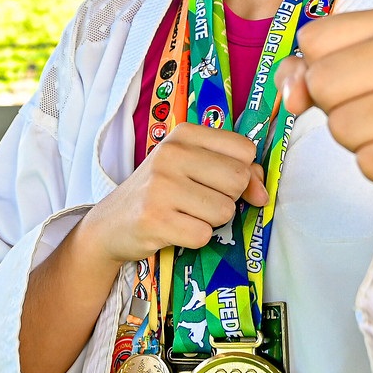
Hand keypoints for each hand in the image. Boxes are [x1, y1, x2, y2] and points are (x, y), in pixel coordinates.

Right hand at [75, 122, 266, 266]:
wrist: (110, 224)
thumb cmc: (160, 193)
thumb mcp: (193, 168)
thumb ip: (236, 171)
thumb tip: (262, 193)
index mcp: (184, 134)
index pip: (244, 150)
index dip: (244, 173)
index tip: (224, 184)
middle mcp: (171, 154)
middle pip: (238, 180)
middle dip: (228, 199)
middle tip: (199, 202)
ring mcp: (161, 186)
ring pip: (224, 211)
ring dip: (211, 222)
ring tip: (185, 215)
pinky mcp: (154, 219)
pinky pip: (203, 235)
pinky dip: (194, 239)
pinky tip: (174, 230)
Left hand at [277, 5, 372, 231]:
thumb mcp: (360, 78)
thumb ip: (309, 73)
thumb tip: (290, 92)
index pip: (314, 39)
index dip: (320, 73)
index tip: (360, 86)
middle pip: (323, 82)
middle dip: (337, 111)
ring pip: (343, 127)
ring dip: (358, 143)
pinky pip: (369, 163)